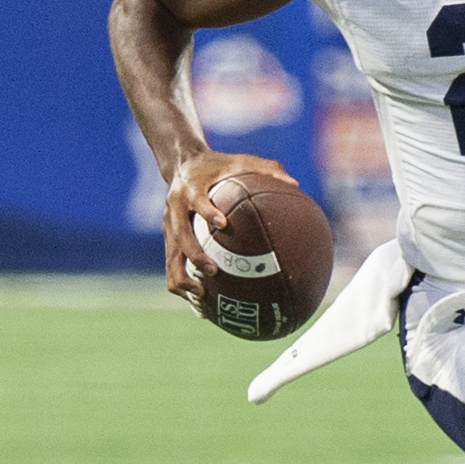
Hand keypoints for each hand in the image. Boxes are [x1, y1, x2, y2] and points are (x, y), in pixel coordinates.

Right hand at [163, 150, 297, 299]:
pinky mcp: (168, 240)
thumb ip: (266, 168)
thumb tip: (296, 183)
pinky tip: (202, 302)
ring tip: (203, 295)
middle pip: (179, 236)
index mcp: (191, 188)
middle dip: (194, 255)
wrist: (182, 165)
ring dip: (184, 279)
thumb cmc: (217, 166)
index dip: (207, 212)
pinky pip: (171, 268)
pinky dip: (182, 286)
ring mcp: (168, 227)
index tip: (222, 224)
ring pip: (170, 259)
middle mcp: (175, 209)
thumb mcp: (240, 161)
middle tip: (213, 271)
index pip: (196, 200)